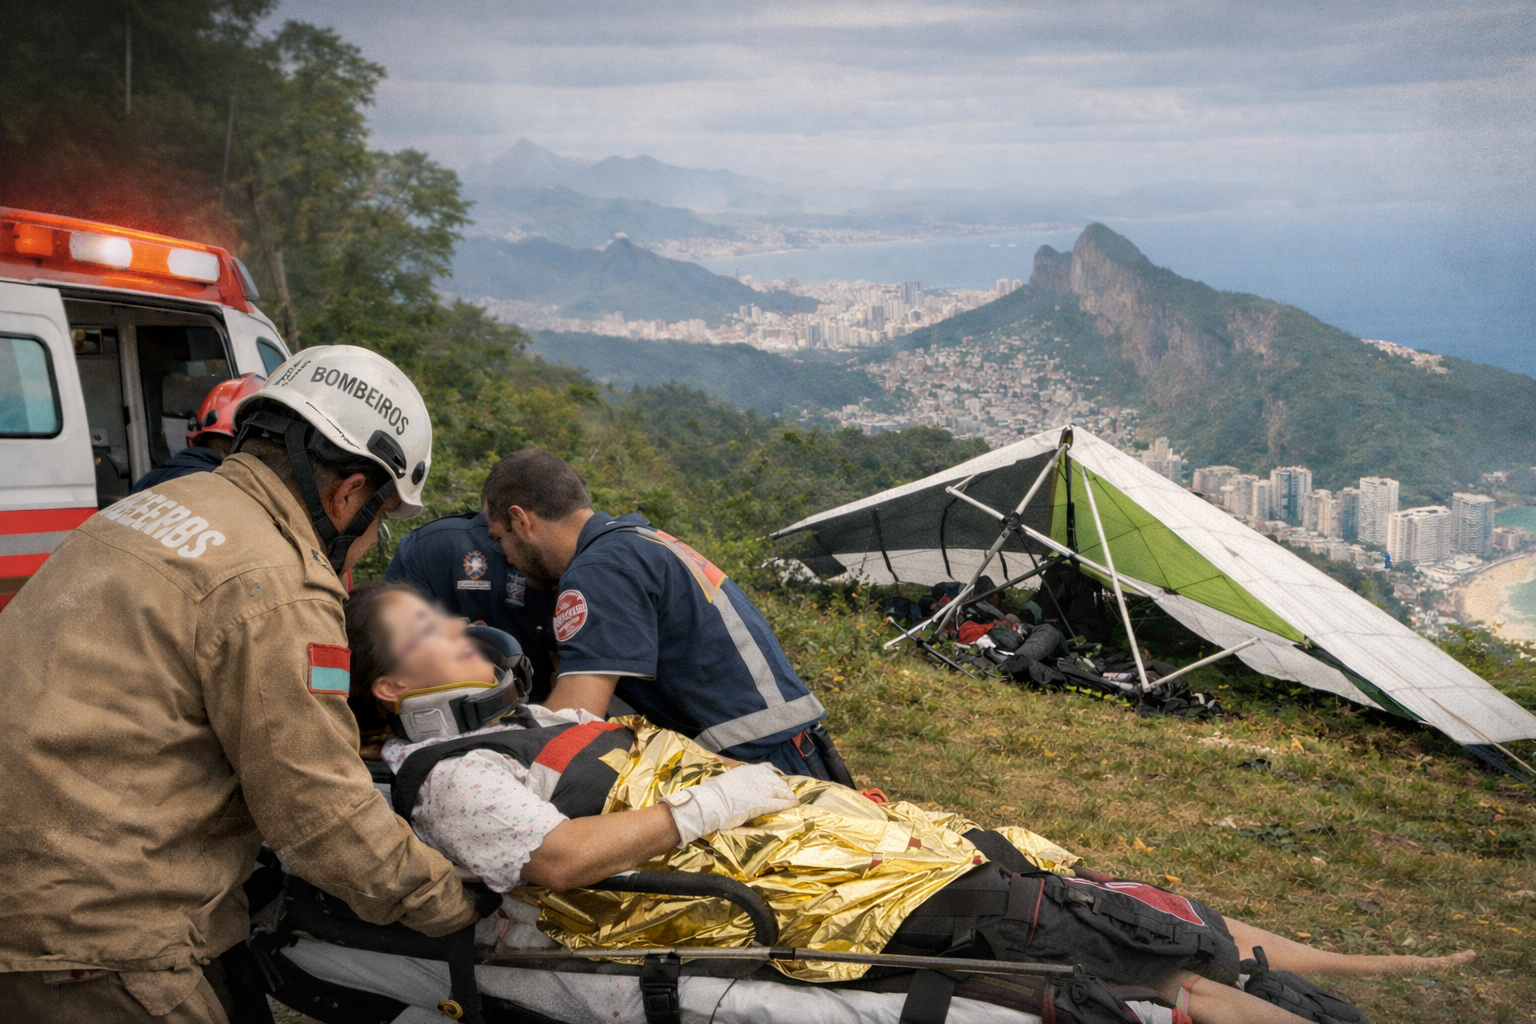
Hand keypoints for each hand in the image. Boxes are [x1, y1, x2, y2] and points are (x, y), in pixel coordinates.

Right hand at [660, 764, 797, 843]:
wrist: (709, 804)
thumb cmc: (713, 795)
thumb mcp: (726, 781)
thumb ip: (736, 781)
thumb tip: (737, 785)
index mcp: (745, 770)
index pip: (765, 770)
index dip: (774, 777)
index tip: (779, 780)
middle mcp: (755, 777)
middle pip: (775, 780)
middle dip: (782, 787)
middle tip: (789, 792)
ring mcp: (758, 789)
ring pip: (779, 791)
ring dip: (786, 795)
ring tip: (793, 798)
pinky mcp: (760, 803)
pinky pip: (777, 803)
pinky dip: (786, 804)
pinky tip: (793, 804)